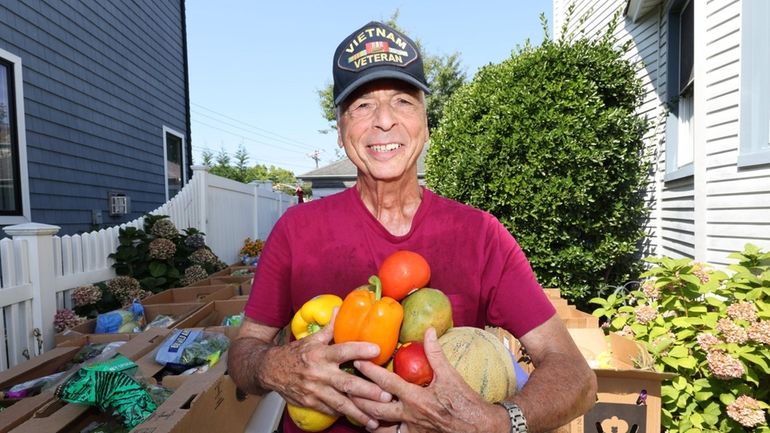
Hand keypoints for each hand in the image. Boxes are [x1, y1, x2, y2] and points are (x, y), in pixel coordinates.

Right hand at [261, 310, 392, 427]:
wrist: (269, 370)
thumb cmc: (294, 354)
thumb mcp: (311, 339)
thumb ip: (329, 327)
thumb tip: (340, 308)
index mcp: (320, 354)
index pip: (342, 351)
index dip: (360, 349)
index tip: (377, 350)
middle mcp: (319, 373)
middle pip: (347, 383)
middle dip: (367, 391)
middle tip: (386, 395)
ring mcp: (315, 390)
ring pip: (340, 403)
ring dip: (359, 412)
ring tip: (375, 419)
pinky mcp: (311, 402)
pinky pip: (330, 410)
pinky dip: (344, 414)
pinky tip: (359, 419)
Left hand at [352, 328, 504, 432]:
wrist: (480, 428)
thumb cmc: (465, 402)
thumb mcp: (450, 376)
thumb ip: (435, 353)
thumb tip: (428, 331)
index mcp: (416, 398)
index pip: (386, 382)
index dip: (369, 371)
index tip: (356, 362)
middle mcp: (409, 416)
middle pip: (375, 407)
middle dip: (357, 396)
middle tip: (345, 386)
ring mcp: (410, 430)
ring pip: (379, 427)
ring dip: (365, 417)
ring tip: (352, 408)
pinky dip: (381, 432)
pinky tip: (372, 426)